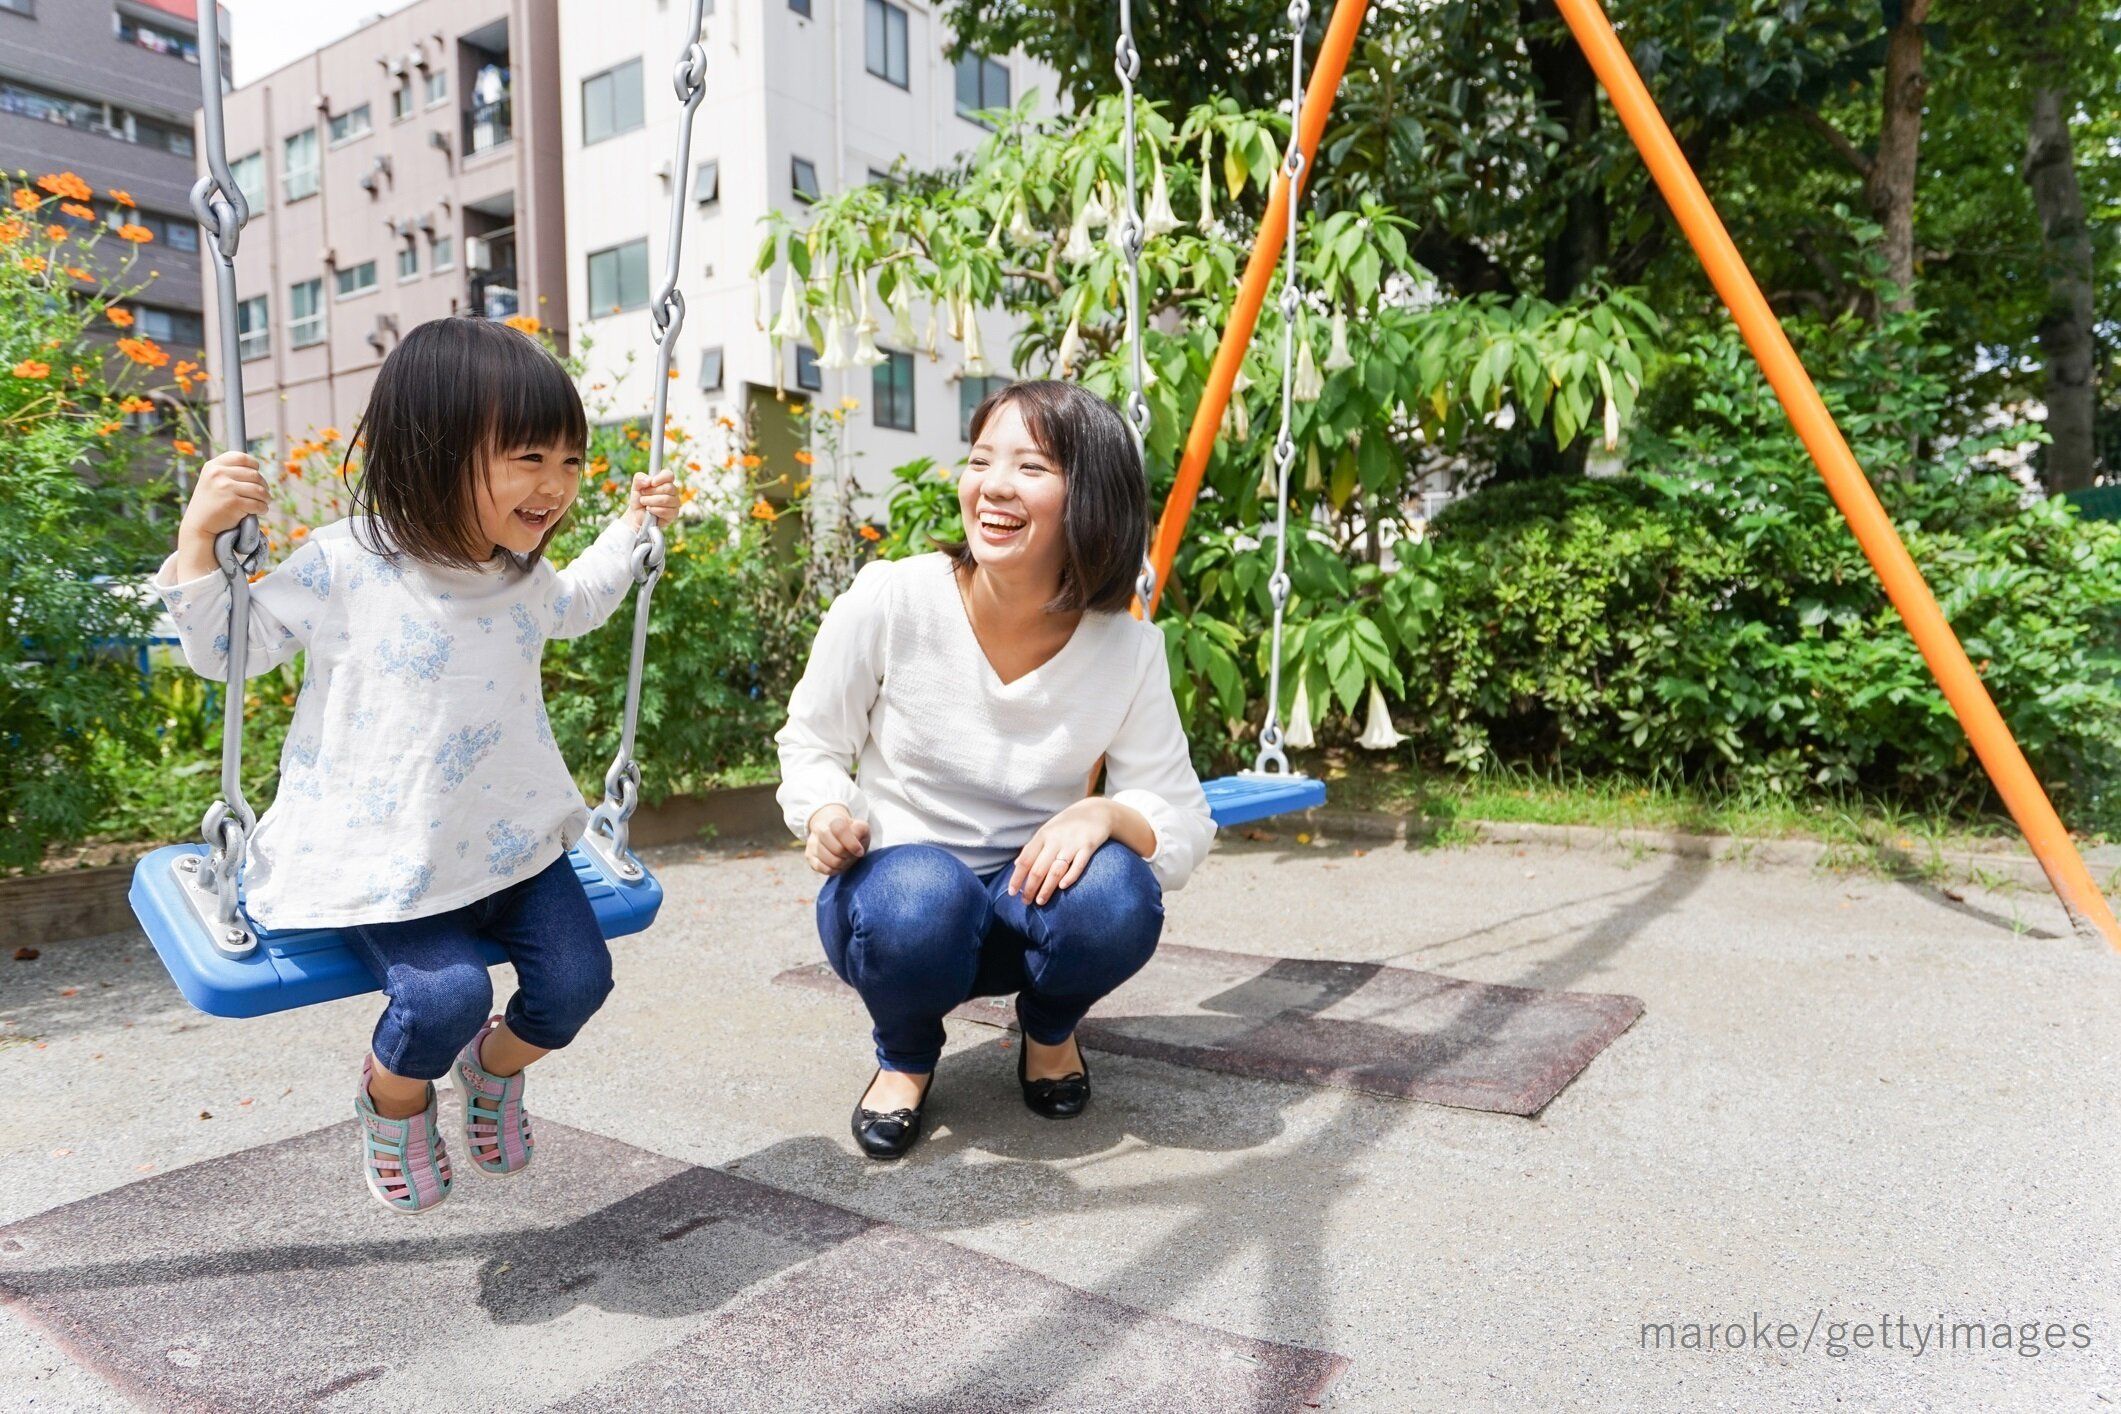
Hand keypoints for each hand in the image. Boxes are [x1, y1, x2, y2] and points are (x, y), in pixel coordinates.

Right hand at [174, 451, 267, 580]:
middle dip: (263, 485)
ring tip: (265, 502)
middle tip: (264, 493)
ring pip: (259, 490)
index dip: (254, 465)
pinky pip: (258, 504)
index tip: (256, 474)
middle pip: (254, 474)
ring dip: (266, 498)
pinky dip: (263, 509)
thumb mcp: (212, 481)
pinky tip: (260, 511)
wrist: (199, 526)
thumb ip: (229, 472)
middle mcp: (218, 474)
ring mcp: (225, 488)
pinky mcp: (233, 503)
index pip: (241, 457)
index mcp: (213, 466)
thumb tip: (256, 468)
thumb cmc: (210, 503)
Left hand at [626, 471, 679, 527]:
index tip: (652, 483)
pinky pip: (665, 511)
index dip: (661, 478)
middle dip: (652, 492)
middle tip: (643, 494)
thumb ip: (639, 479)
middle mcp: (673, 491)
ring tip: (644, 502)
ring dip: (651, 501)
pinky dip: (654, 510)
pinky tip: (650, 510)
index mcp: (665, 482)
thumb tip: (649, 481)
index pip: (669, 475)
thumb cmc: (639, 499)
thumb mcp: (635, 487)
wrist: (637, 515)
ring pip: (666, 499)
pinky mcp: (674, 514)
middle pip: (668, 488)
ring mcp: (675, 503)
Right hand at [805, 804, 869, 876]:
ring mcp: (812, 843)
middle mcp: (820, 829)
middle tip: (851, 855)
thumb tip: (855, 840)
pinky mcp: (809, 855)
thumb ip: (861, 830)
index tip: (860, 851)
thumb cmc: (851, 833)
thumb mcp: (861, 828)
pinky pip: (822, 868)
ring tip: (845, 859)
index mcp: (834, 820)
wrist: (835, 833)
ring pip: (829, 860)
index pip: (840, 830)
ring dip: (842, 863)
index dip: (852, 844)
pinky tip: (838, 865)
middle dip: (848, 855)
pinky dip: (834, 869)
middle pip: (837, 848)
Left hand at [1009, 799, 1113, 905]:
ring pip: (1056, 870)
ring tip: (1040, 901)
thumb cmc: (1067, 825)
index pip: (1025, 860)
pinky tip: (1062, 887)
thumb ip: (1033, 847)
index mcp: (1043, 835)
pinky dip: (1070, 877)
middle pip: (1038, 868)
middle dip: (1030, 888)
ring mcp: (1072, 843)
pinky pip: (1079, 865)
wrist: (1096, 811)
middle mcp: (1056, 839)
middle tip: (1026, 902)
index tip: (1011, 892)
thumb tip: (1017, 864)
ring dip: (1047, 888)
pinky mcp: (1088, 846)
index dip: (1017, 877)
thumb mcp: (1048, 831)